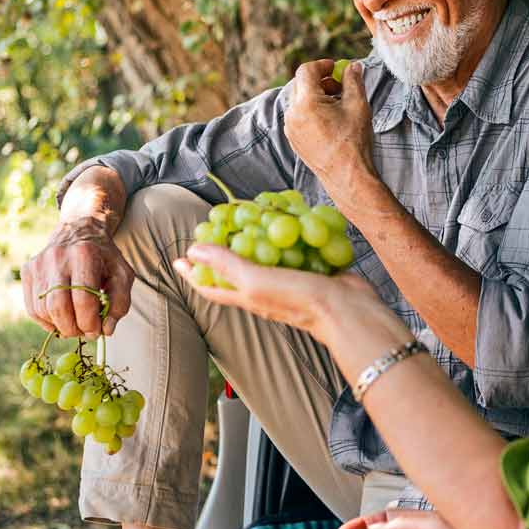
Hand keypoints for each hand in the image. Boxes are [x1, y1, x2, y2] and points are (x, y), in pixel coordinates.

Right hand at [21, 217, 133, 337]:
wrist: (78, 231)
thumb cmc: (104, 258)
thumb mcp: (122, 274)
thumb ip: (119, 303)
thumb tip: (106, 330)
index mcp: (84, 254)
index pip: (83, 299)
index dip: (90, 322)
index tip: (96, 330)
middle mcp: (57, 257)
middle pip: (58, 307)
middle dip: (73, 328)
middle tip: (84, 332)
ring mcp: (38, 264)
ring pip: (42, 310)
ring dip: (60, 326)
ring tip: (75, 324)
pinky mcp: (27, 271)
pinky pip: (32, 308)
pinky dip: (47, 321)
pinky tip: (62, 318)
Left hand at [176, 243, 411, 352]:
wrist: (349, 309)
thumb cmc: (299, 300)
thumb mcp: (256, 281)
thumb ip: (226, 264)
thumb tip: (192, 251)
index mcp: (248, 296)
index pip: (211, 286)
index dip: (194, 273)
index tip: (179, 257)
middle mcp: (265, 289)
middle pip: (236, 271)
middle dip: (223, 252)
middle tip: (214, 228)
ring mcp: (290, 281)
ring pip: (266, 259)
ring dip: (256, 240)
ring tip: (249, 219)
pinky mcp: (312, 270)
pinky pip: (294, 251)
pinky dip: (289, 237)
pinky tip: (290, 221)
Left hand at [285, 59, 374, 197]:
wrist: (347, 176)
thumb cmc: (353, 142)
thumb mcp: (358, 106)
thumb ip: (353, 81)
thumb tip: (352, 66)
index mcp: (306, 103)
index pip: (306, 71)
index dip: (322, 65)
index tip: (336, 68)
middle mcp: (293, 114)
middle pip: (301, 84)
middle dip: (320, 80)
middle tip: (339, 86)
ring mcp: (291, 128)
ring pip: (299, 100)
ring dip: (316, 96)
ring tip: (337, 105)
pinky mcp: (293, 139)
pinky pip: (298, 116)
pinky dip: (311, 110)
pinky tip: (330, 120)